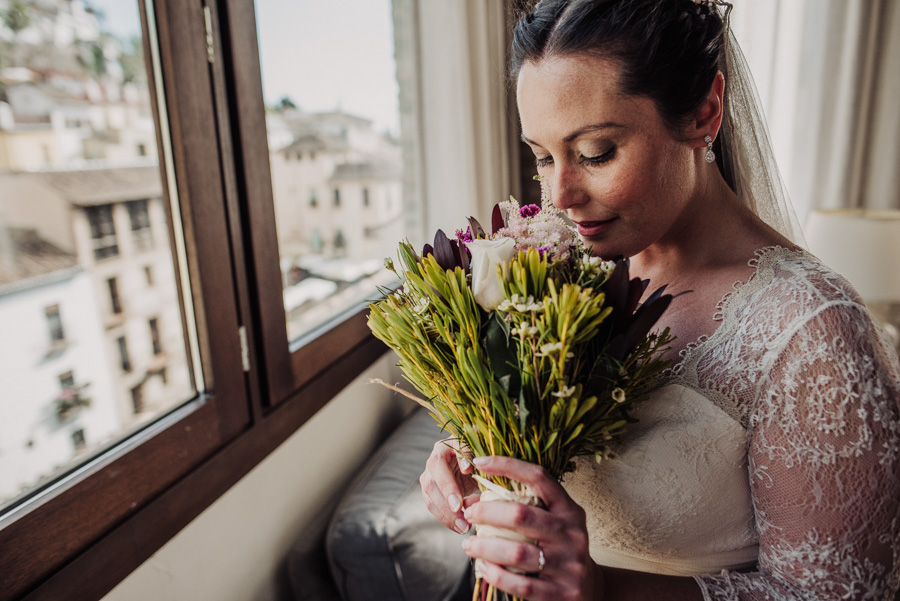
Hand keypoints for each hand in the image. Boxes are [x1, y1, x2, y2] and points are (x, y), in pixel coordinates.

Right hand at [419, 437, 480, 533]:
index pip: (442, 459)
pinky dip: (446, 519)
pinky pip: (433, 507)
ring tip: (464, 527)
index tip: (466, 475)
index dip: (453, 468)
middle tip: (459, 510)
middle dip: (446, 496)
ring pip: (430, 496)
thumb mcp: (484, 460)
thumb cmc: (481, 461)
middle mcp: (434, 459)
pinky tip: (459, 528)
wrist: (475, 467)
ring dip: (446, 513)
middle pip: (432, 479)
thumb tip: (481, 474)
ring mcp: (429, 476)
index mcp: (447, 446)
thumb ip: (482, 465)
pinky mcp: (430, 492)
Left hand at [461, 456, 601, 600]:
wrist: (591, 590)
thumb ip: (525, 508)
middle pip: (522, 514)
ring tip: (469, 544)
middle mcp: (572, 533)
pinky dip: (496, 575)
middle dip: (488, 512)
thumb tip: (474, 500)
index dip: (508, 466)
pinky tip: (483, 568)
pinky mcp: (562, 593)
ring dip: (485, 547)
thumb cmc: (560, 549)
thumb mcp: (554, 524)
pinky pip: (521, 584)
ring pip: (517, 552)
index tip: (480, 462)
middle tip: (470, 513)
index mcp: (569, 510)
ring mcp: (569, 564)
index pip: (539, 478)